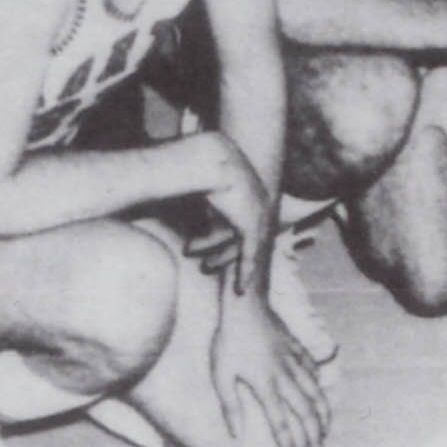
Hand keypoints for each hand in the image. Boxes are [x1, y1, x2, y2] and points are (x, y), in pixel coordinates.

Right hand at [196, 134, 276, 296]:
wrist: (209, 158)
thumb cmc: (199, 164)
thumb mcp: (203, 180)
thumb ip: (201, 189)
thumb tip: (186, 194)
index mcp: (250, 185)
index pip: (248, 217)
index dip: (234, 235)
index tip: (222, 248)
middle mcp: (260, 199)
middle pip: (250, 234)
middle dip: (229, 251)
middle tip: (211, 264)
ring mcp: (259, 212)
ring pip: (244, 245)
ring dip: (224, 258)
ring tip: (206, 267)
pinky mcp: (252, 225)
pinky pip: (250, 254)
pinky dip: (245, 272)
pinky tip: (240, 289)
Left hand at [209, 281, 330, 446]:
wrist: (245, 304)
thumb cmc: (228, 340)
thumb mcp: (221, 374)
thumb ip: (231, 406)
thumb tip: (236, 435)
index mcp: (266, 385)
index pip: (282, 422)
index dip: (289, 443)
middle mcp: (285, 376)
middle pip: (307, 411)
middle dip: (315, 435)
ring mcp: (294, 361)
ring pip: (315, 392)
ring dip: (323, 415)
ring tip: (327, 431)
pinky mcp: (296, 347)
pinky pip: (312, 371)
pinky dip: (318, 387)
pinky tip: (319, 395)